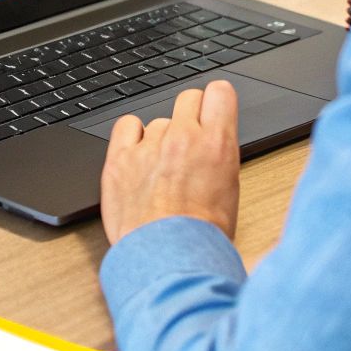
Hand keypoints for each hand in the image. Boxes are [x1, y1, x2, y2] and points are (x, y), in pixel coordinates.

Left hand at [100, 80, 240, 245]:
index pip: (219, 92)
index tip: (212, 109)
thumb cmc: (202, 235)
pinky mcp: (120, 158)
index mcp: (217, 144)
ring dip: (159, 139)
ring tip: (161, 171)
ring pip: (157, 121)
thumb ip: (219, 155)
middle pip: (187, 98)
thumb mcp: (230, 189)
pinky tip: (137, 157)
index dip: (215, 101)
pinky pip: (126, 126)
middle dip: (189, 116)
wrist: (170, 258)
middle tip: (187, 141)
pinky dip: (131, 138)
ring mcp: (150, 146)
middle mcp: (183, 138)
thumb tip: (212, 141)